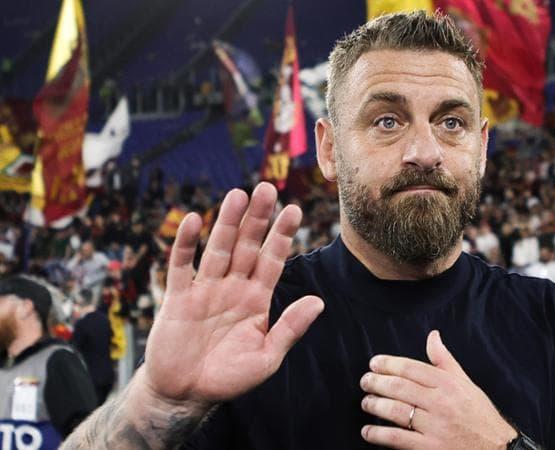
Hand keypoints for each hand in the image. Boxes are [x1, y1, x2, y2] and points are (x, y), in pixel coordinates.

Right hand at [142, 182, 323, 405]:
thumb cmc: (229, 378)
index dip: (282, 236)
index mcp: (257, 300)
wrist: (186, 394)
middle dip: (257, 219)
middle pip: (246, 246)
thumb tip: (319, 302)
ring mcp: (205, 290)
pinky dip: (186, 243)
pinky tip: (194, 220)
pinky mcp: (178, 298)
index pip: (272, 261)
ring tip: (237, 195)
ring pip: (218, 248)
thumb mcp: (267, 357)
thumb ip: (290, 328)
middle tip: (266, 188)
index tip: (294, 210)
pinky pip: (181, 265)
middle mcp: (233, 288)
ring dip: (227, 222)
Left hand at [360, 331, 516, 448]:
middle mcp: (441, 403)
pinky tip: (368, 431)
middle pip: (400, 388)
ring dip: (375, 405)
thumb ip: (445, 360)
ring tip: (365, 402)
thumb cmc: (480, 415)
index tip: (374, 363)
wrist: (497, 448)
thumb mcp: (466, 383)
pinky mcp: (430, 447)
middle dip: (377, 383)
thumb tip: (432, 336)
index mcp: (448, 384)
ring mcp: (435, 426)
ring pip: (396, 411)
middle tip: (364, 381)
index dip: (389, 364)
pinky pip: (398, 438)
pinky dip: (379, 435)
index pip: (412, 368)